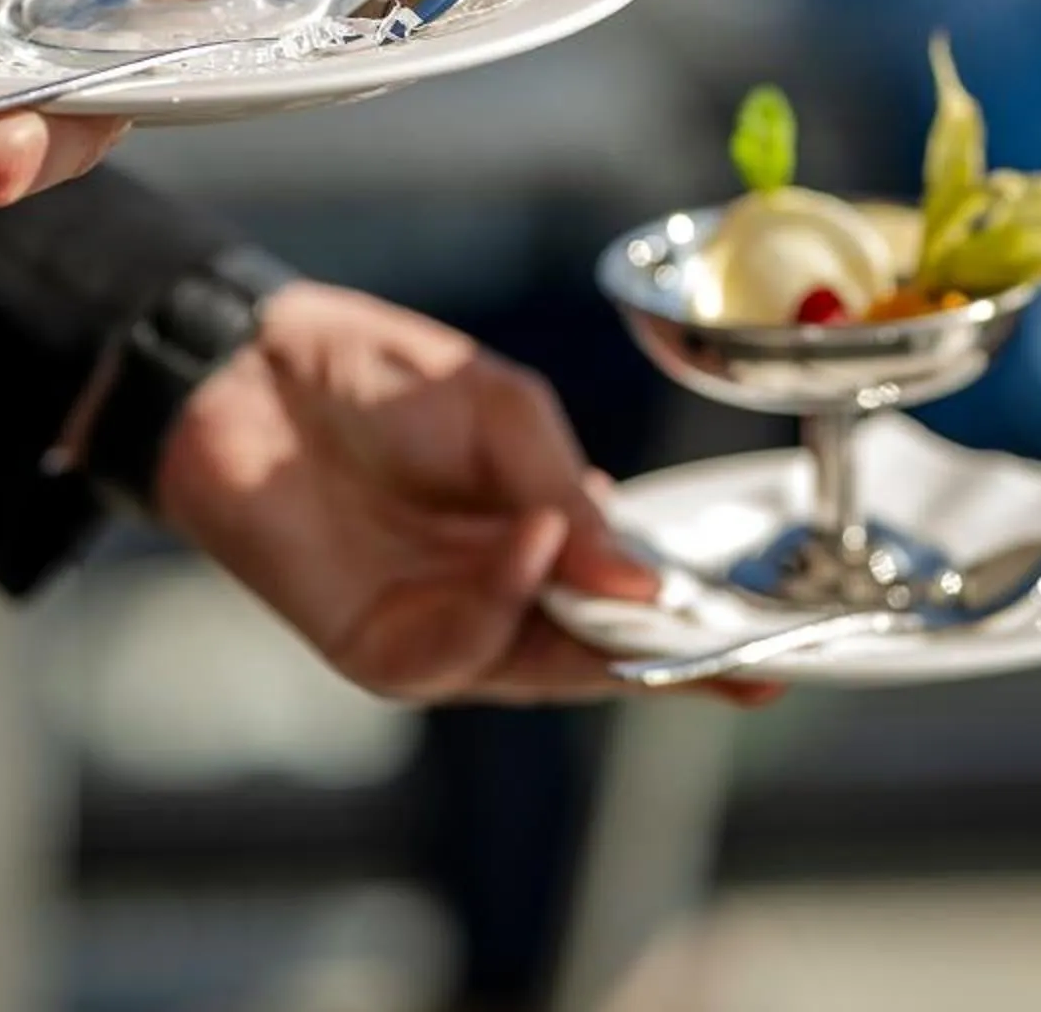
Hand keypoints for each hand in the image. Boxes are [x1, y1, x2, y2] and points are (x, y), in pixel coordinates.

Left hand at [157, 283, 771, 703]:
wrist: (258, 368)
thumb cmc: (382, 381)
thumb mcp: (504, 410)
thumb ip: (567, 488)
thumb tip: (639, 575)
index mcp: (545, 536)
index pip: (635, 599)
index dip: (702, 631)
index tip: (782, 656)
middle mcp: (504, 595)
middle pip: (606, 656)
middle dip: (675, 668)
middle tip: (748, 672)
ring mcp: (445, 628)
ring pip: (542, 669)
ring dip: (588, 628)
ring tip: (611, 568)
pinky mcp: (382, 649)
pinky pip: (461, 651)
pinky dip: (502, 604)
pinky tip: (523, 548)